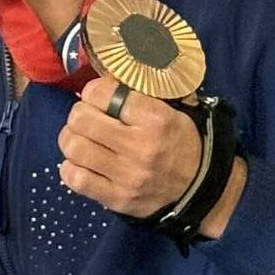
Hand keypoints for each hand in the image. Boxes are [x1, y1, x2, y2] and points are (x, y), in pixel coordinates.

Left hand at [61, 77, 231, 226]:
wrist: (204, 189)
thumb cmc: (183, 142)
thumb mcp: (173, 110)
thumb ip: (140, 93)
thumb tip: (105, 76)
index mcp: (156, 119)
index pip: (101, 93)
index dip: (94, 91)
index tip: (98, 96)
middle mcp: (140, 147)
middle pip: (80, 119)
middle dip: (79, 114)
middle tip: (87, 118)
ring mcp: (127, 175)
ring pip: (73, 148)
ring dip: (71, 139)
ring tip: (82, 139)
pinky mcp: (117, 198)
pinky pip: (74, 179)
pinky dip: (70, 168)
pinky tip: (82, 163)